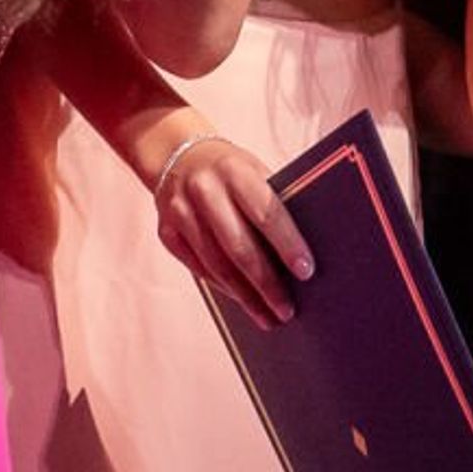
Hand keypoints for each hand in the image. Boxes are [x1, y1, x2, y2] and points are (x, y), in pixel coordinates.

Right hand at [152, 129, 312, 324]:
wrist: (177, 155)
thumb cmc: (232, 170)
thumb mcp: (253, 172)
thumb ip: (273, 203)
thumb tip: (302, 255)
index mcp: (235, 170)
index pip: (266, 212)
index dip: (287, 244)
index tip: (306, 271)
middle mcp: (204, 190)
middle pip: (239, 247)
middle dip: (266, 283)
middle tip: (287, 310)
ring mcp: (180, 211)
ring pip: (216, 265)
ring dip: (245, 296)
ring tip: (268, 316)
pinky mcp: (166, 232)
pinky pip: (198, 269)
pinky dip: (223, 288)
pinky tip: (242, 300)